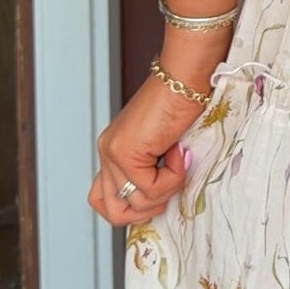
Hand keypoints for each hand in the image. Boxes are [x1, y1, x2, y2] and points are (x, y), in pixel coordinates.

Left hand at [89, 73, 203, 227]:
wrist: (185, 76)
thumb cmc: (182, 102)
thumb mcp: (162, 145)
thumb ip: (152, 169)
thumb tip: (159, 200)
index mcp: (113, 151)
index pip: (103, 200)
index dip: (131, 208)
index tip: (158, 195)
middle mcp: (107, 153)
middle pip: (114, 212)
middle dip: (148, 209)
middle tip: (169, 185)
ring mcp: (113, 153)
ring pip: (136, 203)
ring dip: (166, 190)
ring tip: (178, 162)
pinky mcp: (125, 152)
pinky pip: (152, 188)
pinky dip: (173, 177)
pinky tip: (179, 152)